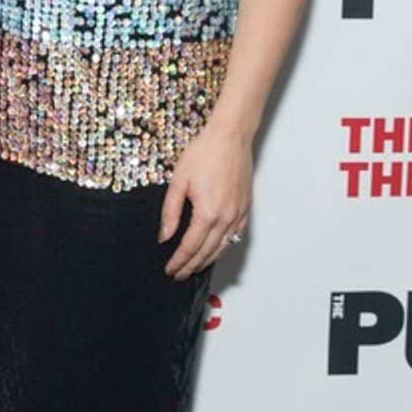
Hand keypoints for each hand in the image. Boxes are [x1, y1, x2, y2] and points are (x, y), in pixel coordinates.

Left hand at [159, 126, 252, 280]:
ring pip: (223, 246)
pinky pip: (235, 235)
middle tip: (179, 274)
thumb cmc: (203, 153)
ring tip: (194, 267)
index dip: (179, 261)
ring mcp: (239, 214)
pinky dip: (224, 246)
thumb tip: (165, 236)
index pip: (190, 247)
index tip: (170, 270)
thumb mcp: (179, 180)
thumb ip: (170, 211)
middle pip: (207, 251)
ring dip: (208, 260)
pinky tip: (216, 248)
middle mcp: (226, 219)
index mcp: (208, 213)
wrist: (230, 137)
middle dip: (192, 265)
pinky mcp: (246, 208)